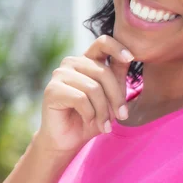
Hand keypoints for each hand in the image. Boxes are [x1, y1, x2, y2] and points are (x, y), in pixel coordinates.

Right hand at [35, 35, 133, 153]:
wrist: (70, 140)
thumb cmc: (93, 117)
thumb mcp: (112, 95)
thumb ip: (118, 75)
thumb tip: (130, 55)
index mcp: (88, 60)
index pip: (102, 42)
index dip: (117, 47)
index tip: (131, 57)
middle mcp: (72, 63)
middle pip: (103, 72)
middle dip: (116, 97)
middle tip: (122, 116)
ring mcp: (60, 74)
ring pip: (93, 88)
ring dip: (103, 110)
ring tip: (105, 124)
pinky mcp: (52, 90)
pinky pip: (80, 98)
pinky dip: (89, 113)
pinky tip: (88, 120)